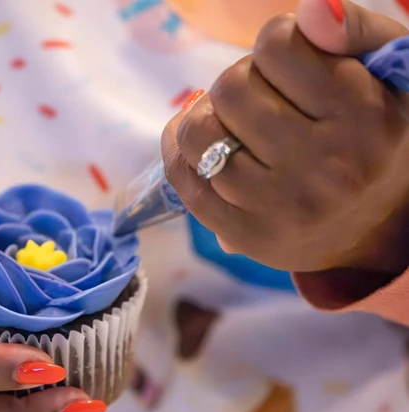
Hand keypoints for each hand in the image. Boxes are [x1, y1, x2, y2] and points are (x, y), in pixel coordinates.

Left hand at [162, 0, 408, 274]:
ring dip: (205, 116)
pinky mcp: (244, 235)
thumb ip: (353, 31)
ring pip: (199, 134)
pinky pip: (183, 178)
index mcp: (363, 116)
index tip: (285, 62)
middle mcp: (323, 167)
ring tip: (228, 122)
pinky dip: (178, 151)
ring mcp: (279, 207)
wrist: (375, 226)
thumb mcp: (390, 74)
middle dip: (239, 80)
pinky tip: (198, 144)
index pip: (277, 46)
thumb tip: (309, 8)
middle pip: (231, 88)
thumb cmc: (373, 137)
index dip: (275, 42)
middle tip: (259, 97)